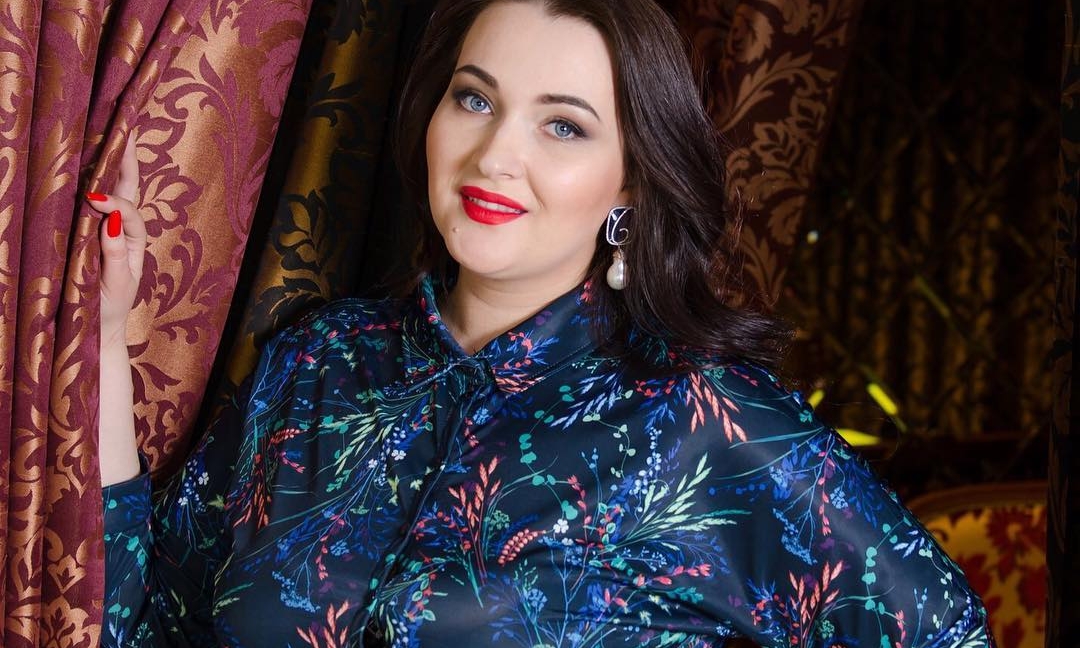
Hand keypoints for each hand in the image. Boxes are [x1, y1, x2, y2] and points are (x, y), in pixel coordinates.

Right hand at [87, 134, 146, 348]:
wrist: (95, 328)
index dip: (116, 204)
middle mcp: (122, 230)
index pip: (130, 213)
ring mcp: (106, 230)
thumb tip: (109, 220)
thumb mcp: (116, 284)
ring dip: (110, 163)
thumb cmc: (107, 307)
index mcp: (133, 242)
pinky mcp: (87, 234)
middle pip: (127, 189)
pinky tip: (86, 162)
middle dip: (126, 159)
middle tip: (125, 129)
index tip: (94, 199)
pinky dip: (92, 180)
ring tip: (109, 134)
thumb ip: (114, 254)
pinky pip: (92, 204)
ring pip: (112, 191)